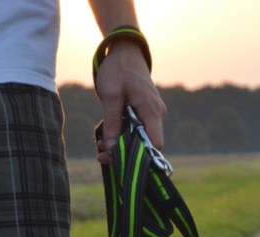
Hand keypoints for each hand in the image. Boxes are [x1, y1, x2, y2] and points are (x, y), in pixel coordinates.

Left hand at [94, 39, 166, 163]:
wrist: (126, 53)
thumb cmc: (118, 70)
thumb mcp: (110, 94)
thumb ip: (112, 122)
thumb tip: (112, 147)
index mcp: (151, 110)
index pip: (156, 143)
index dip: (142, 155)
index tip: (121, 159)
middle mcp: (157, 115)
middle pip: (147, 144)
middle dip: (126, 152)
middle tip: (102, 154)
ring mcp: (154, 114)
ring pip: (142, 138)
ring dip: (122, 143)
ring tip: (101, 143)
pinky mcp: (148, 114)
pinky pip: (139, 129)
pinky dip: (124, 134)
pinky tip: (109, 133)